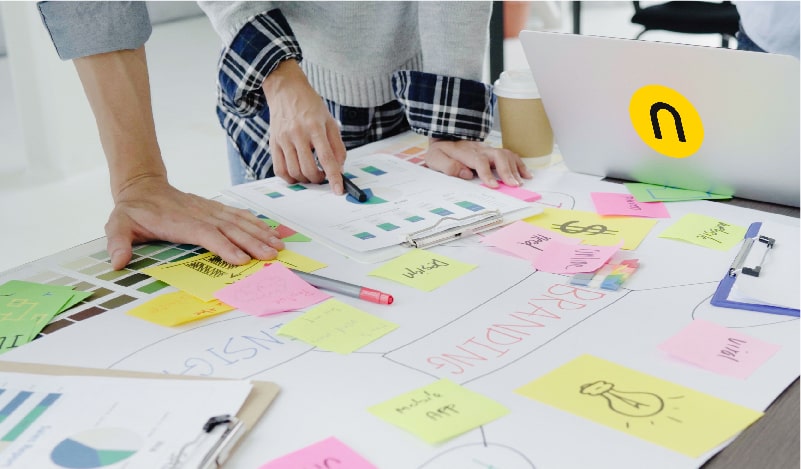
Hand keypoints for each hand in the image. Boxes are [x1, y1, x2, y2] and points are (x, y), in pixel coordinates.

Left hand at [105, 175, 284, 269]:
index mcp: (179, 221)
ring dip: (259, 233)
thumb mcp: (118, 224)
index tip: (241, 258)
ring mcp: (209, 209)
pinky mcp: (214, 208)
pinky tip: (269, 230)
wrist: (142, 187)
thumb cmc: (132, 211)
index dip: (224, 245)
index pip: (206, 233)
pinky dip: (255, 223)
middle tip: (270, 255)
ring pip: (238, 221)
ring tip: (277, 245)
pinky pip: (238, 215)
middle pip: (230, 228)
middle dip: (252, 242)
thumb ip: (118, 242)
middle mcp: (199, 214)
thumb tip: (118, 261)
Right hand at [262, 60, 346, 193]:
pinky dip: (289, 178)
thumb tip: (339, 169)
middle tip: (323, 176)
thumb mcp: (330, 121)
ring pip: (294, 172)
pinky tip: (297, 174)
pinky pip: (279, 169)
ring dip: (305, 179)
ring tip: (311, 174)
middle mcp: (298, 133)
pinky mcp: (273, 142)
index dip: (334, 177)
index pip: (326, 158)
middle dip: (318, 179)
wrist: (286, 90)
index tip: (338, 190)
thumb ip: (337, 146)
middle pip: (308, 169)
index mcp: (315, 127)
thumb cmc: (310, 106)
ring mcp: (283, 139)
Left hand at [423, 138, 532, 187]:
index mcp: (466, 153)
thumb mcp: (435, 158)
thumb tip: (466, 174)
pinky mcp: (493, 152)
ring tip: (521, 182)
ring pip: (506, 154)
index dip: (487, 174)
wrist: (444, 137)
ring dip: (515, 168)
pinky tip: (526, 174)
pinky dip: (519, 164)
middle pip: (498, 156)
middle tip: (514, 185)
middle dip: (507, 171)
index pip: (479, 161)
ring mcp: (488, 149)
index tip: (494, 186)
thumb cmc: (440, 151)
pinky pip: (510, 155)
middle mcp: (480, 149)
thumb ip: (448, 166)